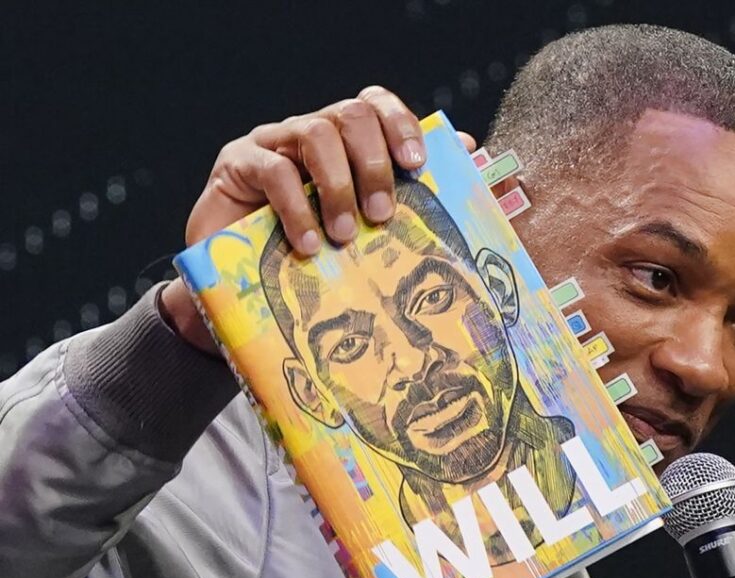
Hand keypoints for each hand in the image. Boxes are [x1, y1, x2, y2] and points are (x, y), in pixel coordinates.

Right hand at [159, 86, 474, 353]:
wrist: (241, 288)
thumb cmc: (315, 258)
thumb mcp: (365, 232)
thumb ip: (414, 195)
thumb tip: (469, 152)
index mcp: (345, 141)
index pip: (375, 105)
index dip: (401, 125)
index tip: (417, 164)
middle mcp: (309, 132)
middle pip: (350, 114)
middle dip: (375, 164)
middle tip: (382, 216)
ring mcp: (272, 143)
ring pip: (316, 134)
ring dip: (339, 187)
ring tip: (343, 236)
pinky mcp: (238, 164)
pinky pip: (273, 169)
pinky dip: (297, 207)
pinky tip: (307, 245)